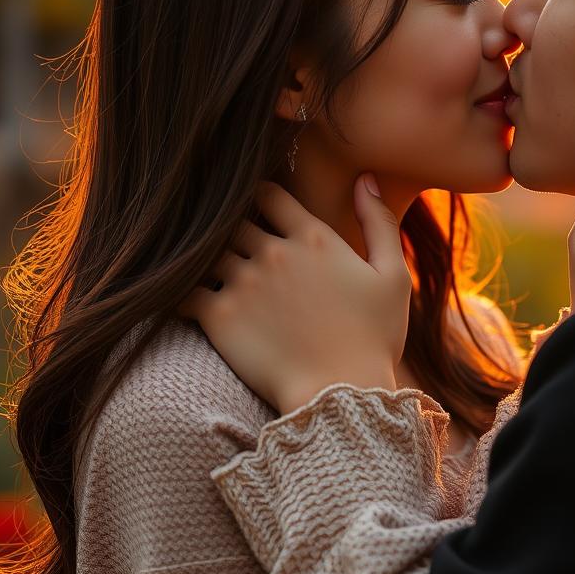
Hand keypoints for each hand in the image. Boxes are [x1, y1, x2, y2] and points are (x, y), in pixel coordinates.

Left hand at [177, 175, 411, 414]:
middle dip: (231, 228)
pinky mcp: (219, 316)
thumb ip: (380, 222)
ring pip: (207, 251)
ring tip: (203, 270)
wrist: (340, 394)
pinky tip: (187, 299)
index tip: (256, 213)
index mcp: (314, 238)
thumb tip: (366, 178)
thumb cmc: (374, 339)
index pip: (268, 194)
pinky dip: (180, 290)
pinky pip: (183, 290)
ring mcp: (244, 283)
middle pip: (233, 220)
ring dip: (206, 258)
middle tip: (230, 245)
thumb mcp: (394, 277)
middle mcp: (274, 253)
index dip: (259, 198)